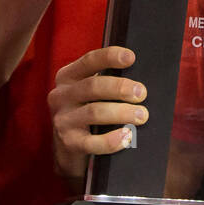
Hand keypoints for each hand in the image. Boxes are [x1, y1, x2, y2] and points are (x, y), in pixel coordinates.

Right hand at [48, 46, 147, 177]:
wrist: (68, 147)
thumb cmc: (88, 111)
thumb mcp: (91, 92)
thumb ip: (108, 81)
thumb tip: (140, 81)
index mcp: (68, 77)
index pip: (89, 61)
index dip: (110, 57)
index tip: (131, 57)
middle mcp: (61, 95)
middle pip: (93, 86)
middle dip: (120, 88)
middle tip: (142, 93)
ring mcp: (63, 120)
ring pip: (94, 112)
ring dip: (122, 112)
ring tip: (142, 115)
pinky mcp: (68, 143)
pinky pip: (91, 142)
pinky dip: (111, 140)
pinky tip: (127, 136)